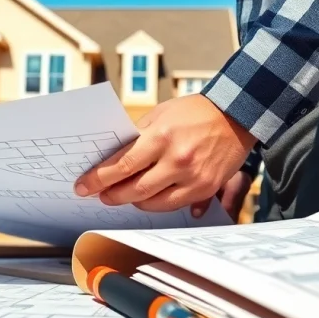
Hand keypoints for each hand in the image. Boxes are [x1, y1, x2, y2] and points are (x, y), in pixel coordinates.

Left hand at [73, 94, 257, 213]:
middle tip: (100, 195)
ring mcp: (193, 177)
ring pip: (153, 203)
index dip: (98, 179)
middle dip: (111, 195)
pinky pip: (174, 205)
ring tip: (124, 194)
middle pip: (134, 190)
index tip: (82, 186)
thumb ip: (138, 136)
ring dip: (133, 201)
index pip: (121, 165)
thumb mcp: (161, 114)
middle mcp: (177, 160)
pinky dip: (157, 203)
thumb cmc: (194, 112)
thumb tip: (112, 156)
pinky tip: (149, 196)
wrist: (236, 116)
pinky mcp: (205, 188)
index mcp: (161, 136)